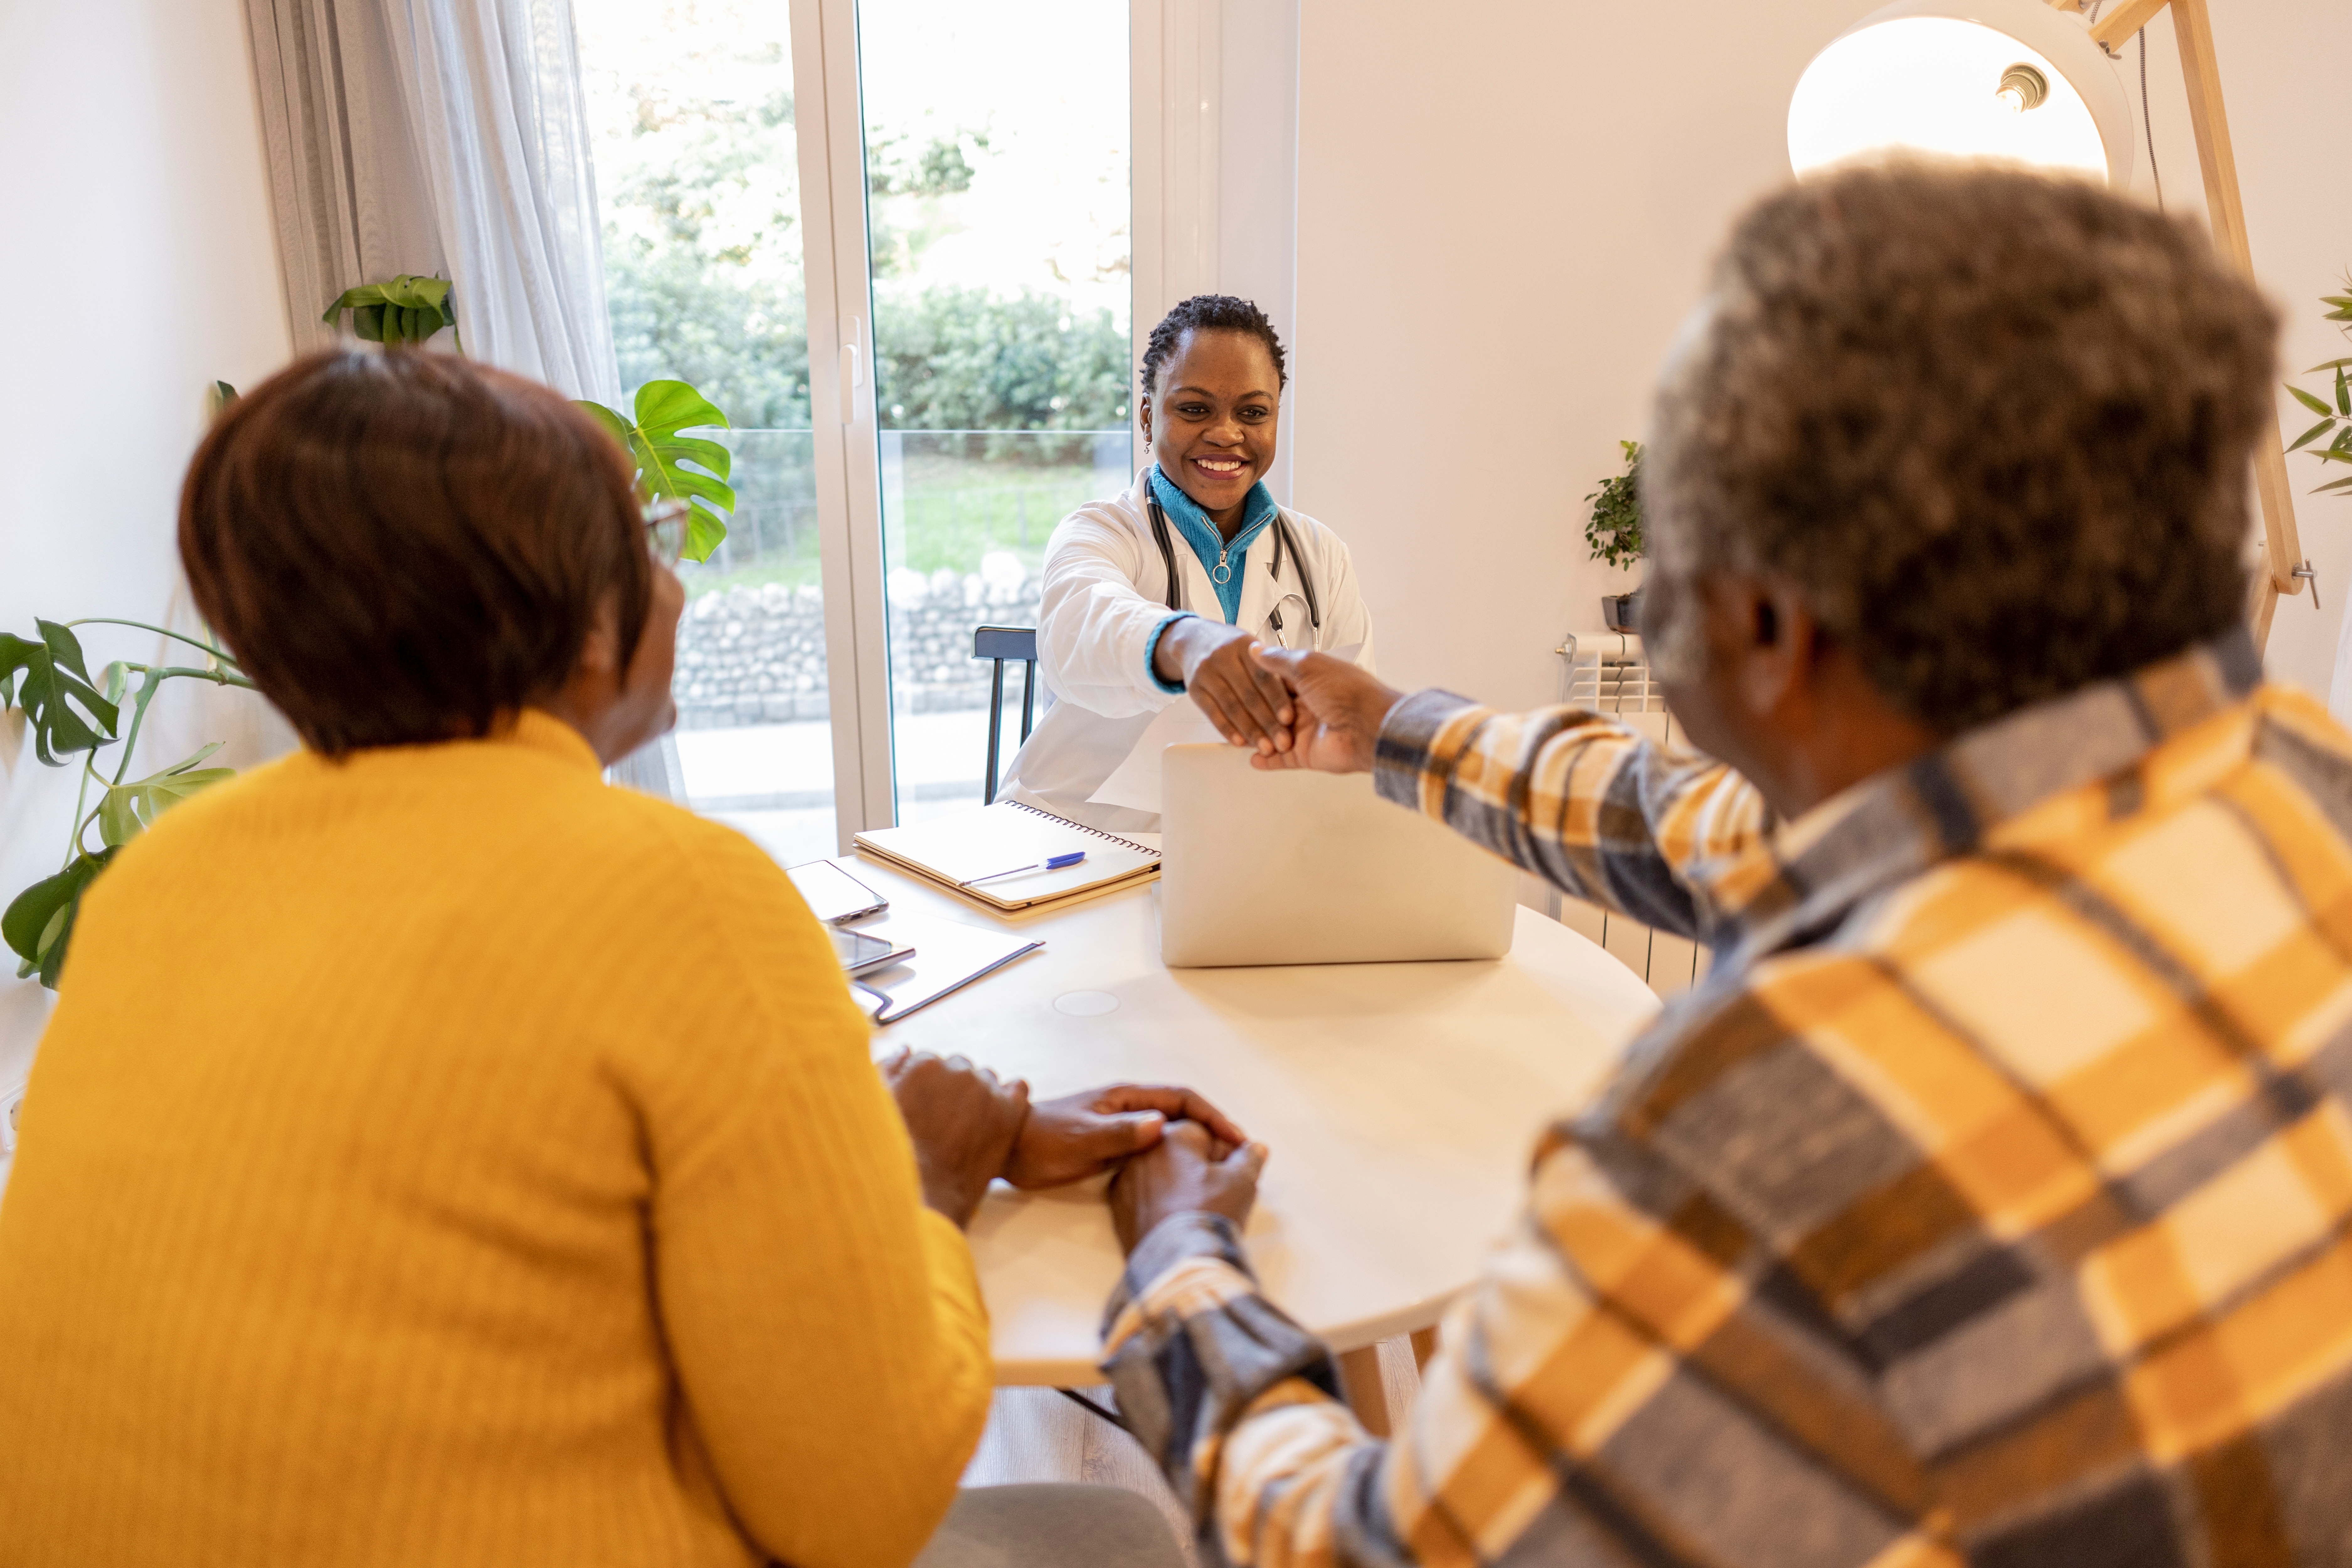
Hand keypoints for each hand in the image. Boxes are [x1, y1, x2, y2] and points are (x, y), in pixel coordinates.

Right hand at [883, 1049, 1029, 1227]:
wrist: (929, 1195)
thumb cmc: (898, 1154)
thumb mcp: (880, 1107)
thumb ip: (889, 1070)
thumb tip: (906, 1050)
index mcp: (924, 1065)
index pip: (929, 1062)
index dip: (926, 1087)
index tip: (925, 1108)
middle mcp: (958, 1071)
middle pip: (958, 1068)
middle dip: (952, 1088)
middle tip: (943, 1120)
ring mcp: (987, 1090)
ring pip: (986, 1078)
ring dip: (979, 1094)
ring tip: (967, 1126)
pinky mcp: (1010, 1111)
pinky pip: (1018, 1088)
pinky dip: (1010, 1098)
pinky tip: (998, 1116)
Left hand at [1004, 1083, 1246, 1188]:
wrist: (1007, 1149)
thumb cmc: (1040, 1139)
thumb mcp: (1083, 1136)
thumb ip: (1121, 1132)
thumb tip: (1161, 1125)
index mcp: (1125, 1098)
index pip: (1181, 1098)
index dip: (1211, 1115)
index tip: (1234, 1137)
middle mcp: (1128, 1110)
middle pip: (1182, 1113)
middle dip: (1213, 1130)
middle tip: (1237, 1155)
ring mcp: (1122, 1129)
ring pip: (1171, 1133)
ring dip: (1197, 1145)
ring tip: (1220, 1167)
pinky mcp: (1114, 1150)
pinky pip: (1155, 1150)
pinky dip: (1176, 1159)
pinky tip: (1184, 1177)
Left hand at [1108, 1120, 1267, 1254]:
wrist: (1174, 1264)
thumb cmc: (1209, 1215)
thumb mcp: (1241, 1181)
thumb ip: (1249, 1158)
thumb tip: (1253, 1148)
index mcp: (1172, 1135)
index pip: (1206, 1131)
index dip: (1228, 1151)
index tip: (1240, 1170)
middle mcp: (1143, 1150)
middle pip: (1182, 1150)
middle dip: (1205, 1164)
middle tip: (1226, 1189)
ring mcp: (1127, 1179)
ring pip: (1164, 1171)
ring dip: (1184, 1181)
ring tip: (1205, 1205)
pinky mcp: (1120, 1206)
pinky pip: (1148, 1193)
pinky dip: (1164, 1199)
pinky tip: (1181, 1216)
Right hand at [1155, 618, 1295, 754]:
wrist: (1191, 635)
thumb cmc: (1227, 643)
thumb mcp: (1255, 643)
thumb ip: (1272, 657)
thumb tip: (1285, 669)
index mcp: (1245, 645)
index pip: (1264, 676)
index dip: (1277, 698)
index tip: (1288, 718)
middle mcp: (1223, 656)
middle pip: (1249, 694)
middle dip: (1267, 721)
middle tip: (1282, 741)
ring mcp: (1207, 672)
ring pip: (1232, 707)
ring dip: (1250, 730)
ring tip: (1265, 747)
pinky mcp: (1195, 690)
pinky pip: (1213, 713)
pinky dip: (1227, 729)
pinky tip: (1239, 741)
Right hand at [1249, 649, 1403, 773]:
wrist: (1367, 725)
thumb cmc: (1345, 691)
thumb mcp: (1307, 665)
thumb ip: (1279, 660)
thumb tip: (1257, 649)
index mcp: (1309, 682)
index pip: (1275, 683)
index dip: (1257, 685)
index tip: (1238, 685)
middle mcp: (1307, 706)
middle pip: (1271, 711)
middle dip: (1254, 714)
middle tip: (1236, 714)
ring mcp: (1306, 732)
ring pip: (1273, 735)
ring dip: (1258, 736)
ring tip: (1239, 738)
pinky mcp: (1306, 754)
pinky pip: (1282, 760)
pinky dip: (1267, 761)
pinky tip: (1253, 758)